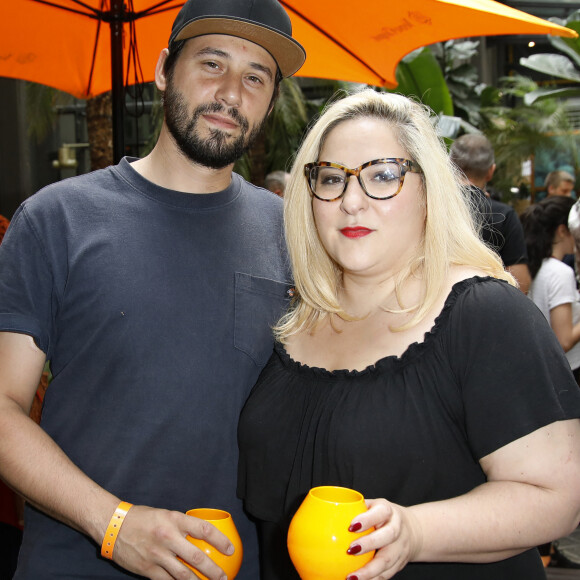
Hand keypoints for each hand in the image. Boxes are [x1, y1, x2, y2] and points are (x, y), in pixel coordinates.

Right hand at [110, 505, 233, 578]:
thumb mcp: (166, 514)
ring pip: (183, 574)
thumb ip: (181, 526)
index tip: (230, 549)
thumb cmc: (143, 518)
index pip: (204, 530)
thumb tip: (200, 536)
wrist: (114, 525)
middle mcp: (168, 537)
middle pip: (197, 557)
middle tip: (224, 578)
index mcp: (175, 519)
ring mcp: (157, 554)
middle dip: (213, 571)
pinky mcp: (147, 569)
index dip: (220, 541)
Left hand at [345, 498, 422, 579]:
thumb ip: (355, 509)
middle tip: (350, 550)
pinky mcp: (399, 563)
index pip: (380, 512)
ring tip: (352, 577)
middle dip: (369, 544)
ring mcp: (400, 547)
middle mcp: (397, 528)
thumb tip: (326, 511)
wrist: (413, 530)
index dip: (367, 519)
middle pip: (387, 536)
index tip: (351, 526)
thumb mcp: (373, 506)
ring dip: (369, 571)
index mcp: (388, 511)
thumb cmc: (383, 516)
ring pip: (388, 560)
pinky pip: (387, 574)